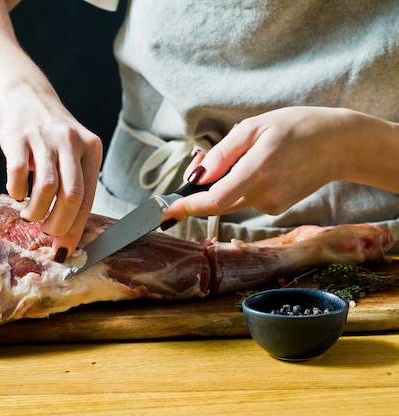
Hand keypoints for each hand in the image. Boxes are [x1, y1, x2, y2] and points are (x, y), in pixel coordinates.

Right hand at [0, 84, 102, 260]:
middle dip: (58, 224)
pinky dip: (16, 191)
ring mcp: (45, 139)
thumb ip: (74, 186)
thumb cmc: (51, 137)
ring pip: (46, 188)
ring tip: (30, 214)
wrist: (26, 97)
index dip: (75, 229)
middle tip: (46, 231)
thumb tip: (67, 233)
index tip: (64, 249)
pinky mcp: (18, 137)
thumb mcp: (73, 153)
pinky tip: (17, 193)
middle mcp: (72, 142)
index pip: (87, 198)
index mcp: (91, 150)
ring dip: (36, 211)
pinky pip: (18, 174)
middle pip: (72, 196)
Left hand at [163, 106, 367, 221]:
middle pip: (217, 200)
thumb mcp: (255, 127)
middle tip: (201, 159)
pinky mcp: (276, 208)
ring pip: (231, 199)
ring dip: (222, 182)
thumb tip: (196, 177)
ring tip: (240, 153)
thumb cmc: (297, 127)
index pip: (214, 201)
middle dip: (201, 186)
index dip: (186, 207)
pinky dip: (240, 185)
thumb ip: (222, 154)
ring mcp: (272, 206)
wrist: (340, 144)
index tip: (165, 212)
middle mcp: (265, 196)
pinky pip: (246, 198)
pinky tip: (257, 165)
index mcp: (257, 172)